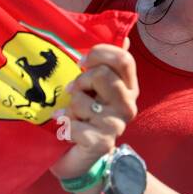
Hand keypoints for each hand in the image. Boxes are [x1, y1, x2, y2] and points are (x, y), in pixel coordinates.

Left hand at [50, 40, 138, 189]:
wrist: (78, 158)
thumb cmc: (84, 116)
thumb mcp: (94, 88)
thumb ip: (106, 64)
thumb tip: (124, 35)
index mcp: (128, 88)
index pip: (123, 60)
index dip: (100, 54)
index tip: (82, 62)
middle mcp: (128, 105)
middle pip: (102, 75)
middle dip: (80, 82)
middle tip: (73, 92)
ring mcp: (116, 125)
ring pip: (83, 99)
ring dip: (70, 106)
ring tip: (72, 115)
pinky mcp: (102, 143)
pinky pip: (74, 124)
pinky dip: (64, 126)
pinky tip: (66, 131)